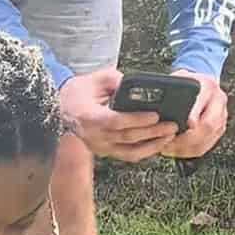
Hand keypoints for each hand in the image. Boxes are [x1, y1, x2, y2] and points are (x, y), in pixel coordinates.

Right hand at [60, 69, 178, 161]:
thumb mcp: (98, 79)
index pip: (114, 121)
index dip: (136, 120)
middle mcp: (92, 135)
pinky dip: (145, 151)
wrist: (61, 108)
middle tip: (172, 125)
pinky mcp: (104, 151)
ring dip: (152, 145)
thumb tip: (139, 87)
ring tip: (169, 136)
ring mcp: (98, 146)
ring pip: (129, 151)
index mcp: (88, 116)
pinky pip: (127, 155)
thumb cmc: (80, 92)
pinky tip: (158, 144)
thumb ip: (119, 81)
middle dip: (152, 132)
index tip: (155, 115)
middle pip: (126, 137)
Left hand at [161, 71, 228, 159]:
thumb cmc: (183, 84)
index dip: (194, 115)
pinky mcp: (218, 129)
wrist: (199, 84)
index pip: (203, 102)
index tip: (186, 124)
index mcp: (207, 86)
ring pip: (207, 138)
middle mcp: (218, 101)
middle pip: (209, 125)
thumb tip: (153, 105)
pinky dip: (189, 151)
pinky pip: (205, 145)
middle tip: (168, 141)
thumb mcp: (175, 80)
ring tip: (167, 147)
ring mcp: (221, 116)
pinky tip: (175, 149)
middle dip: (187, 137)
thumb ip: (169, 90)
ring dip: (186, 146)